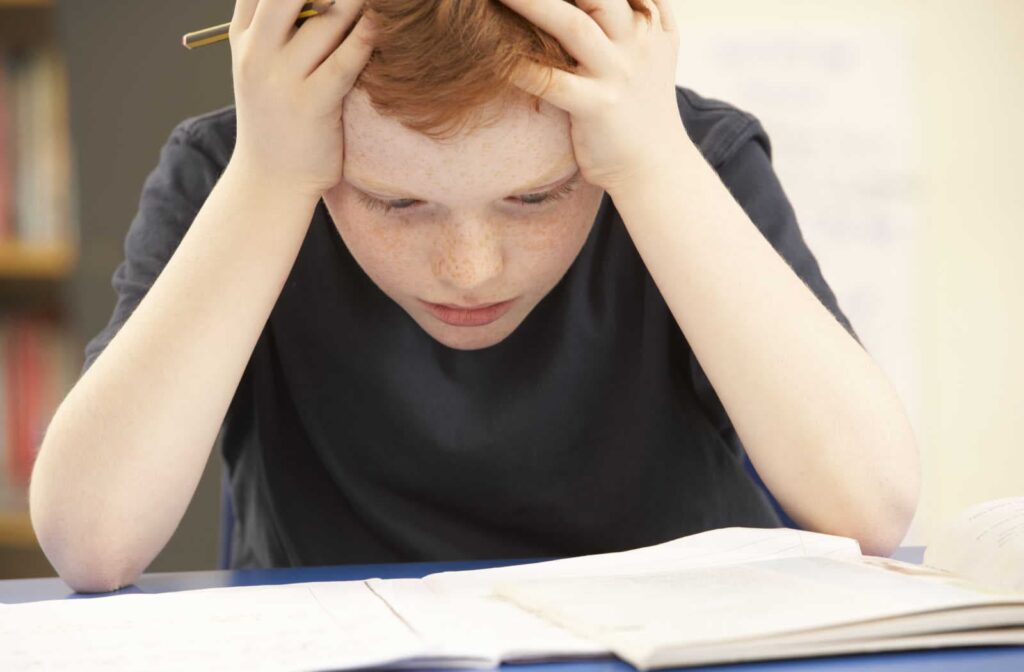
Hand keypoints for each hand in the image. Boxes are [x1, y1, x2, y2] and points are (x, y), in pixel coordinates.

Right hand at [228, 0, 375, 199]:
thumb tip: (322, 2)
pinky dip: (366, 38)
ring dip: (357, 4)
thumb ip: (275, 27)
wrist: (270, 181)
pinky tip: (381, 24)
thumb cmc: (277, 119)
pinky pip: (344, 60)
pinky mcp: (310, 104)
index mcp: (243, 37)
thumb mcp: (261, 67)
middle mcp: (256, 51)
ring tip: (387, 3)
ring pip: (325, 18)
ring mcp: (281, 78)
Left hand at [495, 0, 683, 194]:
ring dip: (533, 3)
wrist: (656, 167)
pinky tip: (493, 52)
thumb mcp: (652, 49)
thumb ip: (638, 10)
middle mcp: (638, 40)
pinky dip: (522, 67)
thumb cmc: (638, 105)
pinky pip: (555, 83)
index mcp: (650, 20)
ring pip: (575, 26)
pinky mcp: (600, 108)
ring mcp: (619, 74)